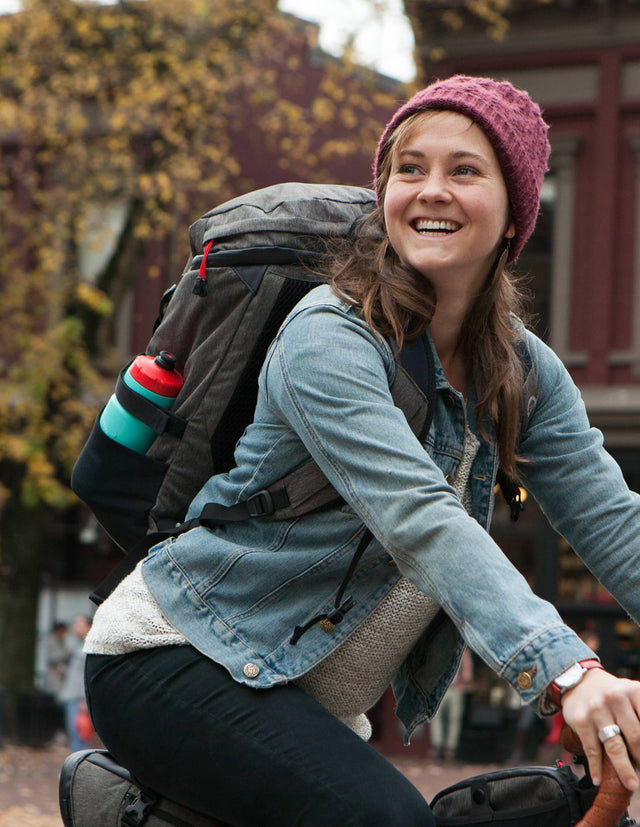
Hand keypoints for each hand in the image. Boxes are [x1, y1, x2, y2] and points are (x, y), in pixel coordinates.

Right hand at [560, 668, 639, 790]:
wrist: (579, 681)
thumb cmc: (612, 694)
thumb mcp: (632, 694)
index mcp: (633, 692)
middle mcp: (616, 698)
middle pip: (636, 738)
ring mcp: (596, 709)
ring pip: (614, 746)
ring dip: (624, 769)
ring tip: (631, 784)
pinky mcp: (581, 720)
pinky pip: (591, 749)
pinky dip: (596, 767)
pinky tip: (598, 778)